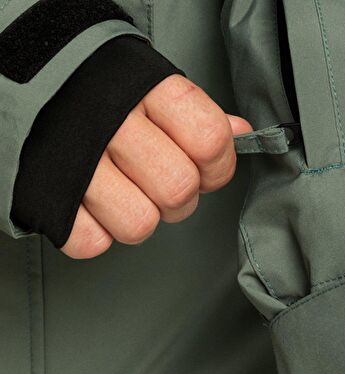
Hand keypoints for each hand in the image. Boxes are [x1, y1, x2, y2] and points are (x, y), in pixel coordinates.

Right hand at [60, 74, 251, 258]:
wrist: (29, 84)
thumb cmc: (101, 90)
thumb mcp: (153, 86)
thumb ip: (199, 114)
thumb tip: (240, 134)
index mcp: (147, 90)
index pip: (210, 141)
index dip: (218, 166)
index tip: (207, 167)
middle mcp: (111, 124)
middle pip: (179, 191)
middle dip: (179, 198)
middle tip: (162, 182)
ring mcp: (77, 162)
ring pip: (140, 224)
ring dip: (140, 216)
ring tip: (126, 192)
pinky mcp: (48, 197)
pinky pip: (94, 242)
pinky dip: (98, 231)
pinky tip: (93, 203)